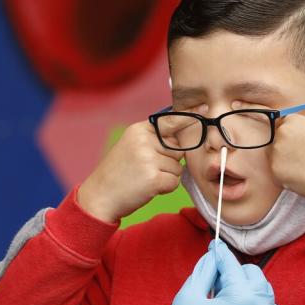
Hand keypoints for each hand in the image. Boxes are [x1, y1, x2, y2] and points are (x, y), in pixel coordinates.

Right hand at [77, 108, 204, 222]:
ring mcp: (148, 159)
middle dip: (170, 161)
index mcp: (139, 130)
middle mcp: (144, 141)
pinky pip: (174, 182)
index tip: (205, 108)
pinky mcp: (153, 178)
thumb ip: (154, 140)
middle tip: (146, 169)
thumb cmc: (118, 173)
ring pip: (178, 167)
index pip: (172, 120)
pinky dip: (165, 188)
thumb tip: (184, 139)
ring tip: (144, 179)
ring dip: (166, 177)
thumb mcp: (131, 147)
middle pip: (179, 148)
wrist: (99, 196)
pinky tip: (147, 188)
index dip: (190, 117)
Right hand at [168, 240, 278, 304]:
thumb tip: (213, 258)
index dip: (219, 254)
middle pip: (253, 274)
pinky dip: (255, 302)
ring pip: (263, 290)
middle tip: (214, 280)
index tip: (213, 246)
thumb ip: (203, 272)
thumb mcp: (188, 299)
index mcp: (243, 296)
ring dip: (247, 286)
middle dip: (235, 271)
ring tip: (224, 296)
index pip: (231, 265)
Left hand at [268, 113, 304, 206]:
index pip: (281, 126)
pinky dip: (285, 176)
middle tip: (302, 159)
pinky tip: (301, 176)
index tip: (296, 145)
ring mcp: (277, 150)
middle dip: (284, 150)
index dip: (289, 137)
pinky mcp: (274, 168)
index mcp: (294, 120)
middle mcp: (283, 132)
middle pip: (275, 141)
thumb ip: (301, 133)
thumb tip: (291, 139)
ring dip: (284, 163)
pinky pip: (276, 172)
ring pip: (274, 157)